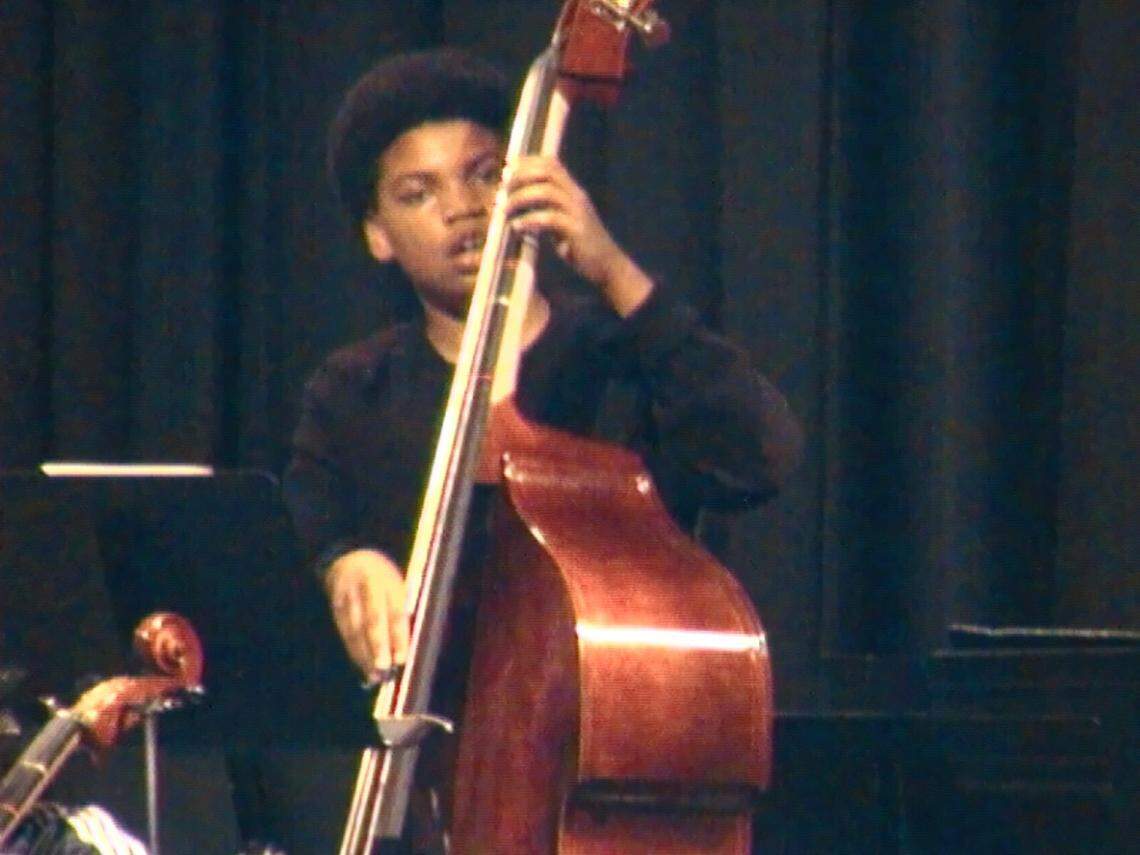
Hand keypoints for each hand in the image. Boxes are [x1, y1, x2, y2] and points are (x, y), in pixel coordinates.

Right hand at [323, 548, 409, 680]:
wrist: (350, 557)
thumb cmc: (383, 577)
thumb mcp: (397, 584)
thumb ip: (401, 609)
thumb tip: (404, 645)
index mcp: (388, 580)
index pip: (395, 611)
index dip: (398, 636)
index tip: (401, 659)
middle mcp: (366, 587)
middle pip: (372, 619)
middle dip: (377, 646)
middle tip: (383, 669)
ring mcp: (348, 596)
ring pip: (355, 629)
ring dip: (364, 655)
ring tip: (373, 676)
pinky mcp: (335, 606)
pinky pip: (344, 632)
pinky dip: (353, 651)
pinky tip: (361, 666)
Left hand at [504, 155, 652, 315]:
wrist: (607, 266)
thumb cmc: (580, 246)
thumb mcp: (562, 222)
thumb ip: (546, 210)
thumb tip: (518, 204)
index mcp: (573, 191)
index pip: (551, 163)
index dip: (527, 161)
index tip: (507, 168)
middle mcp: (577, 196)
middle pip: (548, 171)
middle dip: (521, 176)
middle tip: (502, 189)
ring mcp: (578, 212)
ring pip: (547, 191)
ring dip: (521, 197)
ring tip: (505, 210)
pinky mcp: (577, 230)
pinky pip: (550, 218)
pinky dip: (529, 220)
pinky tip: (517, 227)